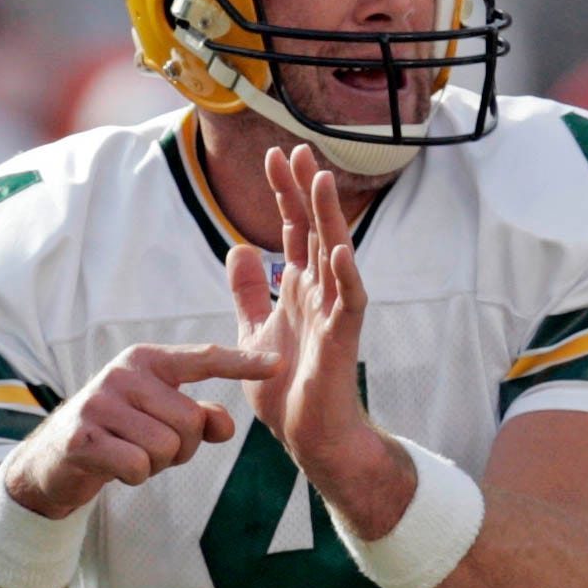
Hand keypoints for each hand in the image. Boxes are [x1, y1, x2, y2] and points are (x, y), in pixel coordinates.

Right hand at [5, 343, 278, 518]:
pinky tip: (115, 466)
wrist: (53, 458)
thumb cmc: (121, 432)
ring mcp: (100, 402)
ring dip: (157, 464)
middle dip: (182, 447)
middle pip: (191, 420)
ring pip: (166, 447)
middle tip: (154, 448)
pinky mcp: (82, 436)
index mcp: (149, 360)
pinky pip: (138, 466)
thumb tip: (226, 424)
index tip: (279, 364)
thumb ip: (201, 417)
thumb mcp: (163, 418)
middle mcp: (125, 373)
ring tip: (132, 454)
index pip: (205, 359)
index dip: (243, 363)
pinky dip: (135, 476)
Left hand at [228, 144, 372, 475]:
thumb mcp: (254, 331)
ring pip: (334, 254)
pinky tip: (337, 250)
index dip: (284, 193)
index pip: (292, 228)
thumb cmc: (287, 389)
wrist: (308, 437)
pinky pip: (348, 301)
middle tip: (295, 150)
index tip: (273, 156)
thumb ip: (249, 291)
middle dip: (304, 190)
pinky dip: (344, 276)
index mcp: (300, 287)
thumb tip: (239, 248)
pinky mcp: (343, 339)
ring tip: (321, 180)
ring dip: (328, 218)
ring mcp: (334, 312)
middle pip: (313, 229)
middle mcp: (320, 291)